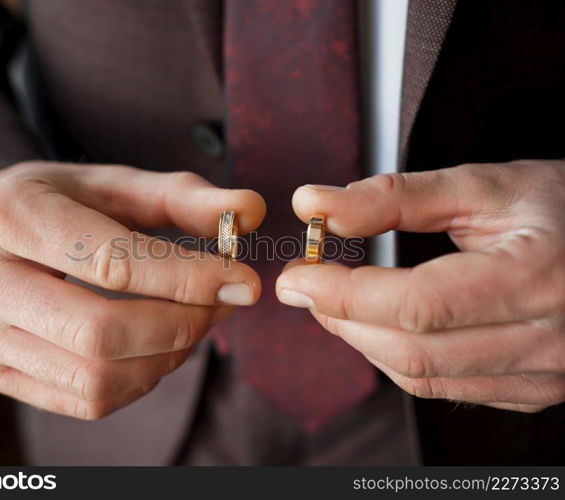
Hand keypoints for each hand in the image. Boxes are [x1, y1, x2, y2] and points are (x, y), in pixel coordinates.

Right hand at [0, 161, 264, 418]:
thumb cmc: (56, 201)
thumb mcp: (112, 182)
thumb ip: (182, 196)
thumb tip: (251, 210)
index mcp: (12, 218)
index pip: (112, 263)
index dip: (189, 279)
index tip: (245, 282)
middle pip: (103, 333)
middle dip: (182, 325)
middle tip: (221, 304)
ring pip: (97, 378)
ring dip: (167, 357)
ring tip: (194, 322)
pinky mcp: (0, 373)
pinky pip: (88, 401)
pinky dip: (141, 381)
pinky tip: (157, 347)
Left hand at [277, 160, 564, 411]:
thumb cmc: (561, 208)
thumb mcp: (483, 186)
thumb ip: (396, 196)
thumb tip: (315, 205)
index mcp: (534, 278)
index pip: (416, 306)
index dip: (345, 294)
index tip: (298, 275)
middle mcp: (546, 340)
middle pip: (413, 350)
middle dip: (343, 320)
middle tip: (308, 286)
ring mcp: (543, 374)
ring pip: (423, 377)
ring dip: (364, 341)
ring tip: (337, 301)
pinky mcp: (534, 389)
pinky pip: (446, 388)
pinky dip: (399, 358)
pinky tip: (382, 326)